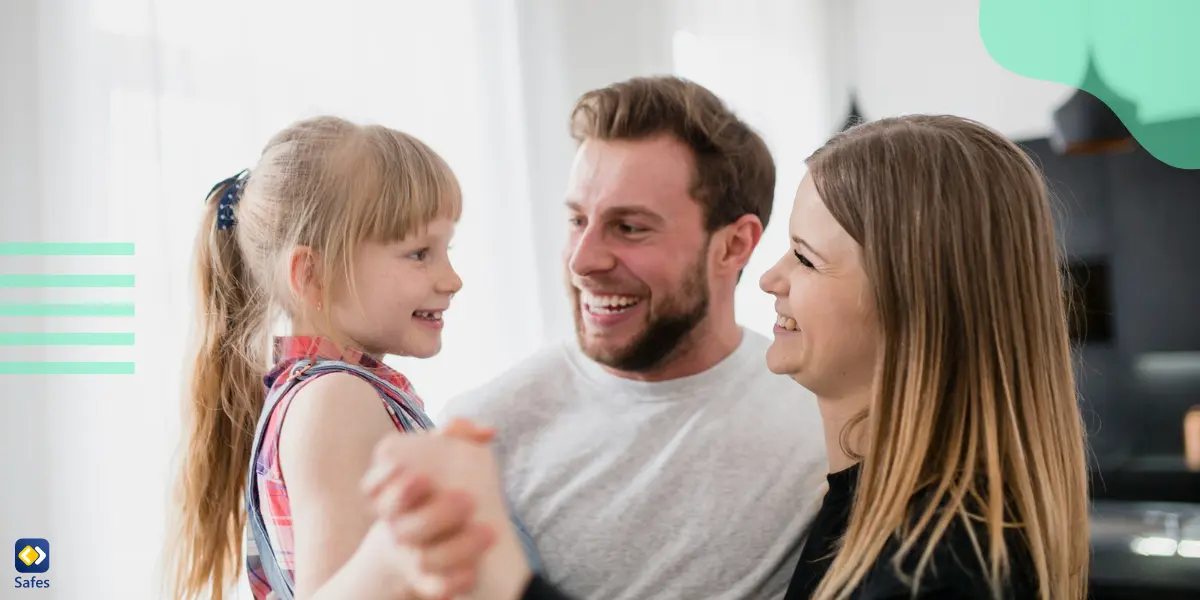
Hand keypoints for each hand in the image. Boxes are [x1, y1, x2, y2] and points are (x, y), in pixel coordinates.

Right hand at [364, 422, 532, 599]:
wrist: (423, 540)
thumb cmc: (435, 489)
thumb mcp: (441, 459)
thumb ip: (459, 437)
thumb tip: (487, 431)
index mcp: (389, 495)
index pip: (373, 488)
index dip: (390, 483)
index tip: (422, 477)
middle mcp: (396, 526)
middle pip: (403, 525)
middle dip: (435, 514)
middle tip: (467, 501)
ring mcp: (409, 554)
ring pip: (424, 558)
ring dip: (457, 547)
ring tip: (488, 533)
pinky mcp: (425, 580)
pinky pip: (434, 587)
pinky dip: (452, 582)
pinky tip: (473, 572)